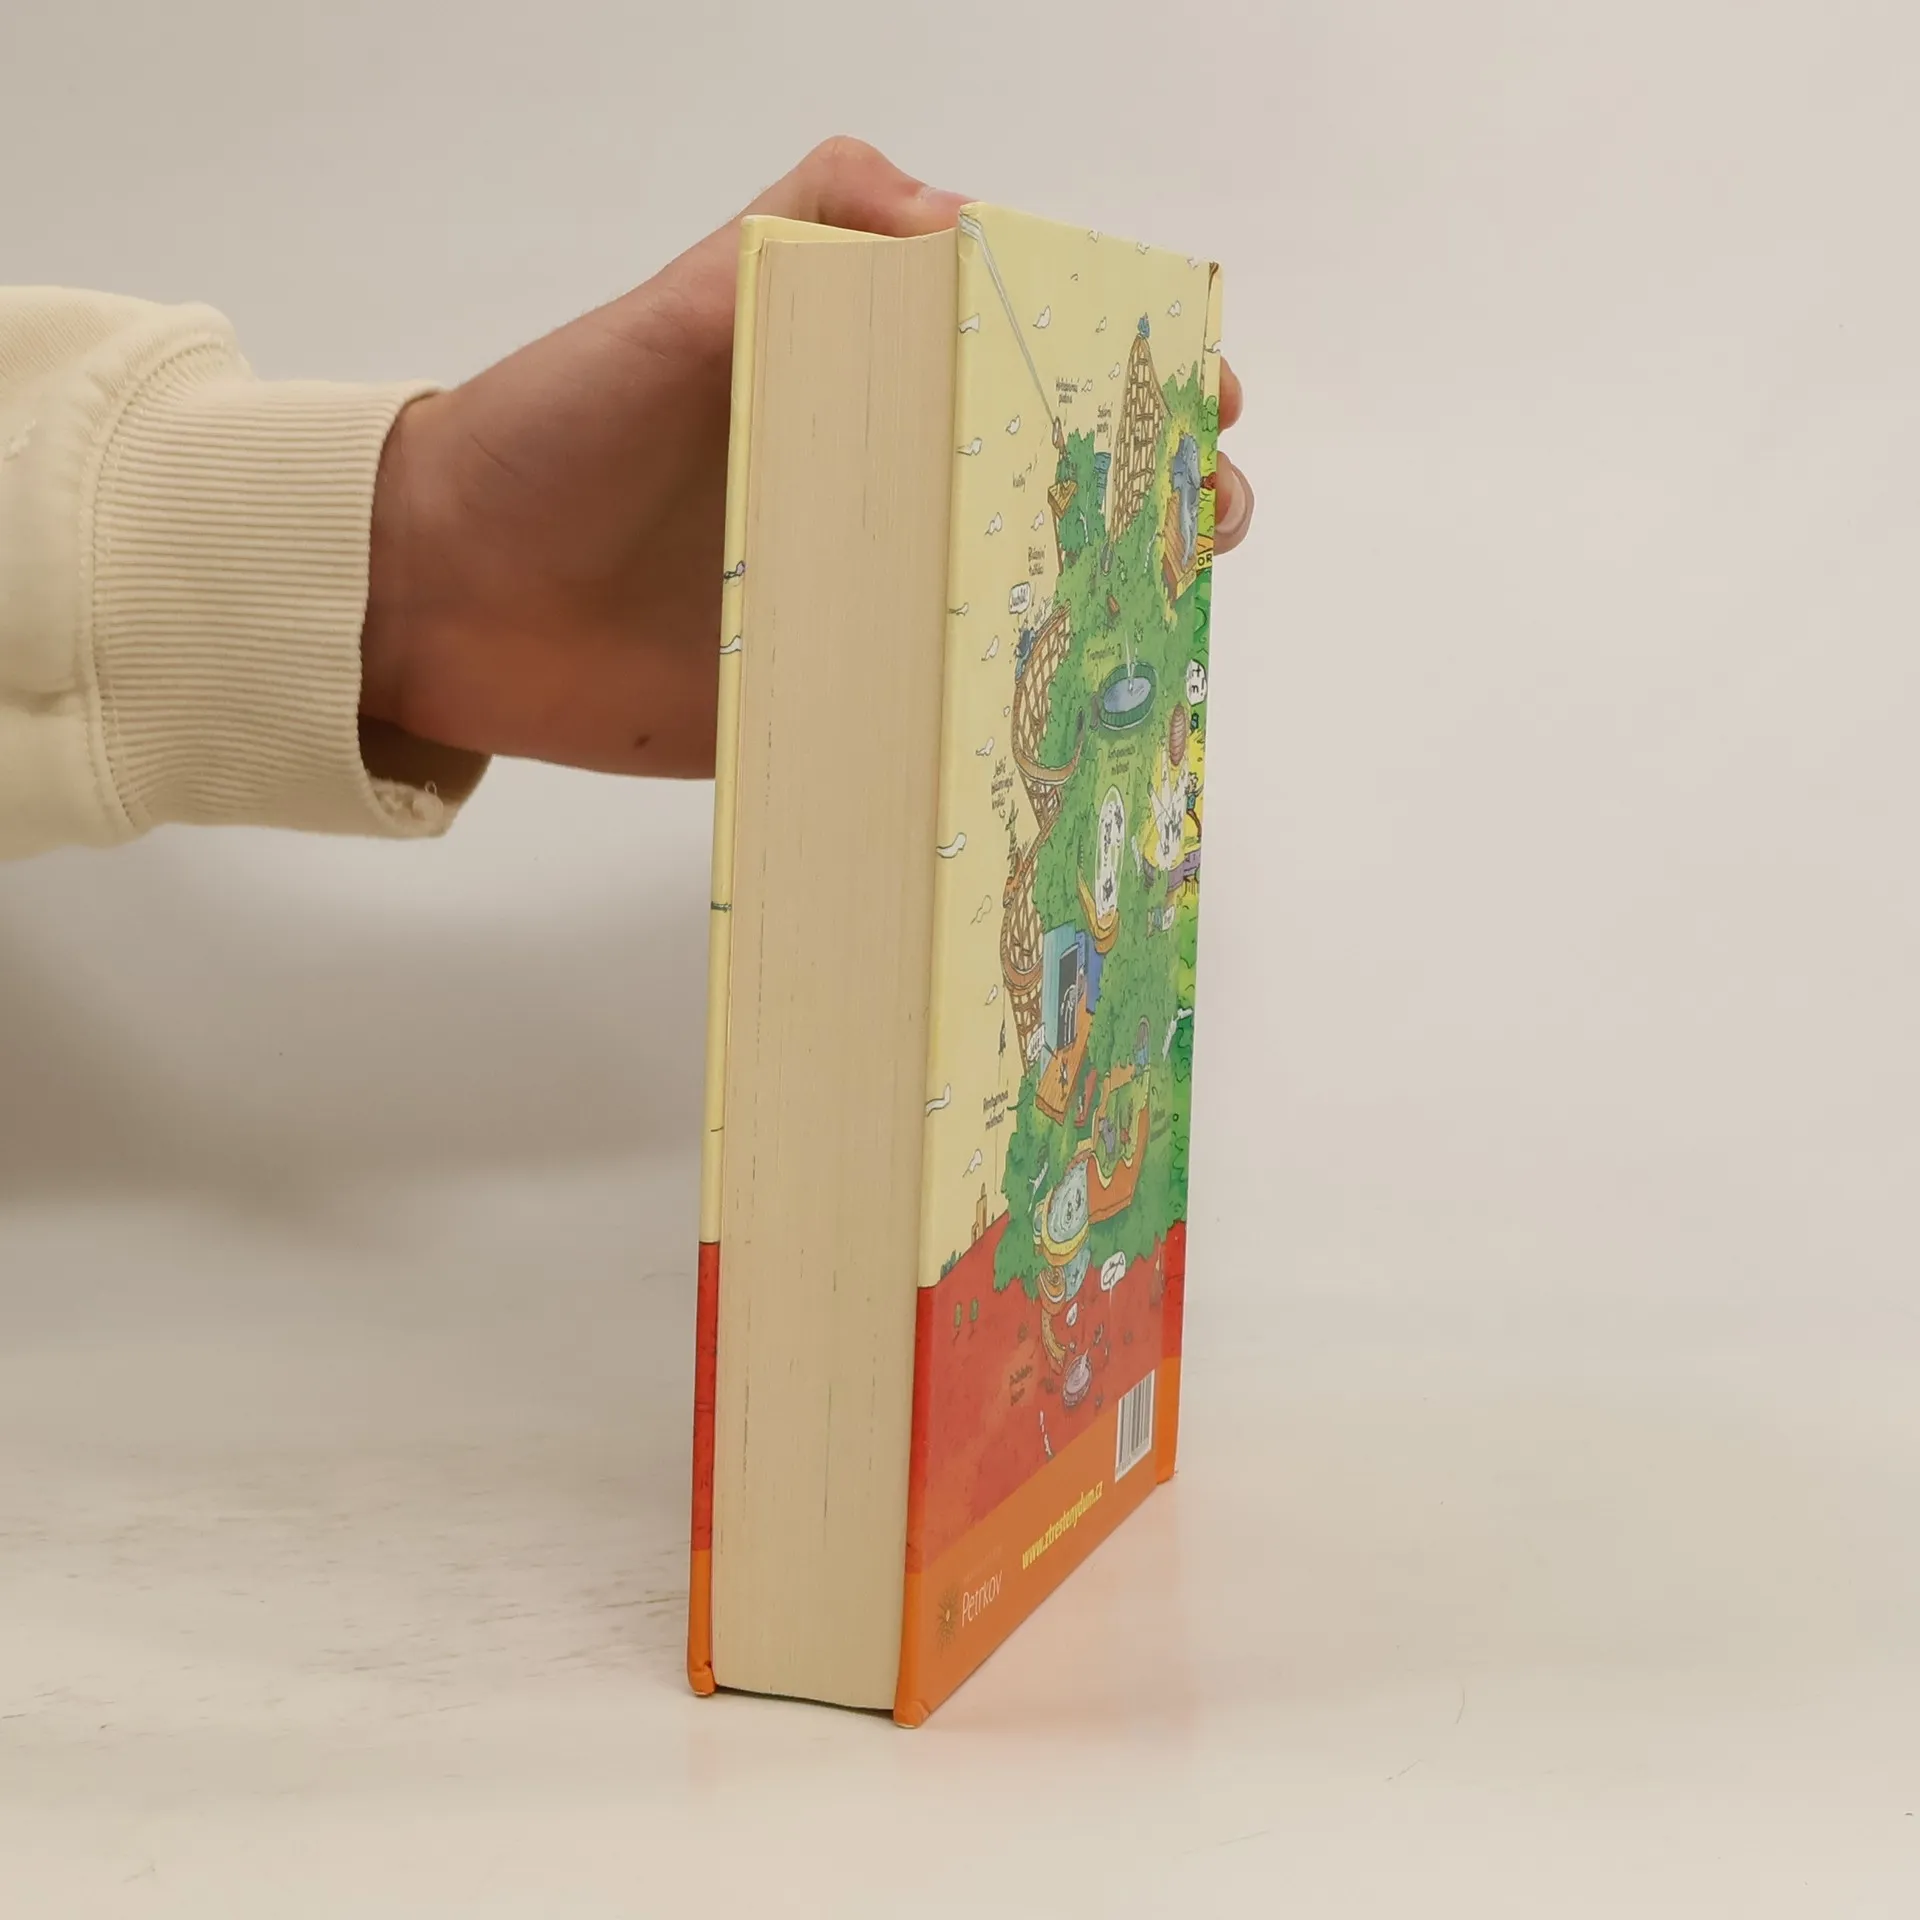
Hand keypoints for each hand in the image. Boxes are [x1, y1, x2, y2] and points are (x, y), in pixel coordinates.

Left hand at [361, 138, 1254, 777]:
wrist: (445, 596)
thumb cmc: (552, 432)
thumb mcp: (676, 305)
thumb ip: (802, 233)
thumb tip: (957, 219)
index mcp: (865, 384)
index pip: (1031, 368)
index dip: (1131, 379)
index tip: (1197, 398)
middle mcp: (883, 493)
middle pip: (1057, 495)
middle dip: (1156, 502)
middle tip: (1193, 519)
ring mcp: (865, 605)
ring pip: (1023, 611)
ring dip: (1109, 617)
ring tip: (1158, 621)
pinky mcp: (833, 701)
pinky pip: (938, 719)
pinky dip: (1013, 730)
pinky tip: (1076, 738)